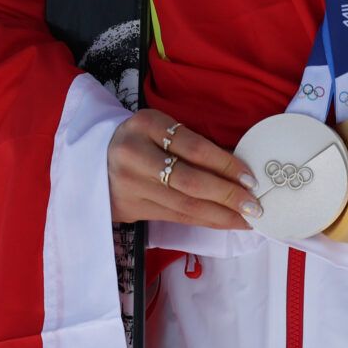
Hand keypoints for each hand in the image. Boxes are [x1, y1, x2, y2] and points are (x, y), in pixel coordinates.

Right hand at [107, 108, 262, 228]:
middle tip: (255, 205)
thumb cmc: (140, 138)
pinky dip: (203, 221)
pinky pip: (174, 218)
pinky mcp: (127, 209)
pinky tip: (223, 222)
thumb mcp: (162, 128)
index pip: (195, 148)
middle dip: (227, 196)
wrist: (92, 155)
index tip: (251, 177)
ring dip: (220, 216)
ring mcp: (128, 186)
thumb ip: (192, 144)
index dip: (226, 164)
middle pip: (190, 182)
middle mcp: (134, 155)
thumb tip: (238, 169)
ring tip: (246, 220)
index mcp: (146, 125)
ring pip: (184, 207)